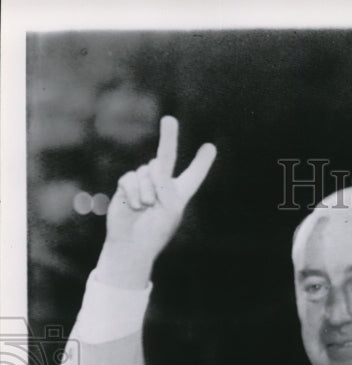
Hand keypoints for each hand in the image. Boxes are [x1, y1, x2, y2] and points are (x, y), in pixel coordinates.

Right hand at [101, 116, 215, 279]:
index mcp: (179, 193)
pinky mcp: (127, 185)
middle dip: (168, 137)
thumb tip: (154, 164)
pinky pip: (131, 178)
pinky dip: (135, 192)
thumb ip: (166, 185)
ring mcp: (144, 183)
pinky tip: (135, 206)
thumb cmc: (156, 231)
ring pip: (148, 170)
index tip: (210, 147)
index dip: (201, 162)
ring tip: (147, 207)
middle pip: (166, 156)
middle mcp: (162, 184)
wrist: (133, 244)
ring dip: (149, 190)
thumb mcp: (170, 208)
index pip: (193, 175)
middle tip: (169, 119)